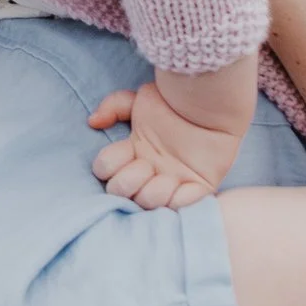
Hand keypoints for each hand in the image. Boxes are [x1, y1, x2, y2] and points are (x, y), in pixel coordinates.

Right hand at [89, 79, 245, 209]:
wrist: (212, 105)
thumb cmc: (177, 101)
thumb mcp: (141, 98)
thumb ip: (114, 105)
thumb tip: (93, 121)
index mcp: (133, 152)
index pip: (104, 169)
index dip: (111, 163)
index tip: (128, 147)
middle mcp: (148, 170)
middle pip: (119, 191)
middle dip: (129, 180)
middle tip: (146, 164)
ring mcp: (172, 182)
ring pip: (147, 203)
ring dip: (152, 192)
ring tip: (167, 176)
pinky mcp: (197, 189)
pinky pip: (181, 207)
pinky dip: (177, 199)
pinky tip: (180, 182)